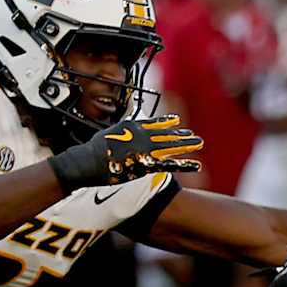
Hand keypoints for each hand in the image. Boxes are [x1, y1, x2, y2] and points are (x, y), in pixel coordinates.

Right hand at [48, 115, 203, 190]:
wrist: (87, 161)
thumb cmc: (94, 150)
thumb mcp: (109, 132)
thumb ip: (121, 130)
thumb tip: (125, 127)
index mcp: (132, 127)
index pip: (154, 123)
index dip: (167, 122)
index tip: (178, 121)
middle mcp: (142, 135)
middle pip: (166, 134)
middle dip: (181, 135)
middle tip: (195, 135)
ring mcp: (145, 149)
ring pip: (171, 145)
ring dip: (187, 145)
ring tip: (199, 143)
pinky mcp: (146, 163)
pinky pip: (170, 164)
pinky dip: (184, 165)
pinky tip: (196, 165)